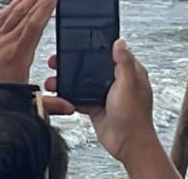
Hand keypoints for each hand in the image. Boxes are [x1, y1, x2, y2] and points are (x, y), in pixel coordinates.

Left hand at [0, 0, 73, 114]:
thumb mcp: (22, 103)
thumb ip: (48, 105)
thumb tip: (69, 107)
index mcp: (16, 56)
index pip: (34, 25)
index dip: (46, 8)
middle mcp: (4, 43)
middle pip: (25, 13)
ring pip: (13, 13)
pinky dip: (9, 8)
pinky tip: (15, 2)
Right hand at [44, 39, 158, 162]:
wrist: (128, 145)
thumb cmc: (134, 117)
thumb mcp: (128, 85)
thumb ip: (123, 63)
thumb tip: (120, 42)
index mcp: (130, 73)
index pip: (111, 53)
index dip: (96, 47)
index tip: (79, 42)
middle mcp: (117, 82)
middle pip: (92, 66)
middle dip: (74, 63)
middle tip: (57, 60)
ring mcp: (105, 94)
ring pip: (82, 81)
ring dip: (67, 80)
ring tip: (53, 80)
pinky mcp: (96, 106)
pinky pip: (79, 97)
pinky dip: (68, 96)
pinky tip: (58, 94)